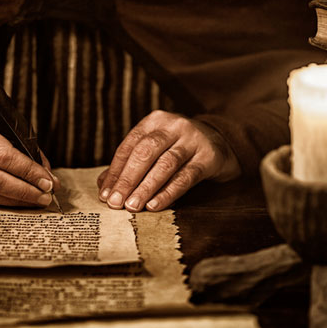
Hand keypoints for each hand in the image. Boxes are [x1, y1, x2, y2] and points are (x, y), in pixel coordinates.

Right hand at [0, 117, 58, 206]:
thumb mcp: (10, 132)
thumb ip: (30, 154)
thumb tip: (50, 181)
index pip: (5, 156)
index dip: (28, 172)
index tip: (48, 183)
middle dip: (24, 191)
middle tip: (45, 197)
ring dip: (17, 201)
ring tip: (37, 201)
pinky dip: (5, 203)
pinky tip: (20, 203)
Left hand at [97, 110, 240, 211]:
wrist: (222, 144)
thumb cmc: (180, 150)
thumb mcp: (156, 150)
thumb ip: (131, 164)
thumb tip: (105, 187)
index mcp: (154, 121)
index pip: (129, 146)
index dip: (115, 171)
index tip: (105, 194)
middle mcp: (174, 126)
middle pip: (145, 152)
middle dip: (127, 179)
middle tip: (115, 202)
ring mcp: (193, 140)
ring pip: (165, 164)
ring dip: (146, 187)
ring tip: (132, 206)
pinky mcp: (209, 157)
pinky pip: (186, 176)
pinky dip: (168, 192)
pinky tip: (155, 204)